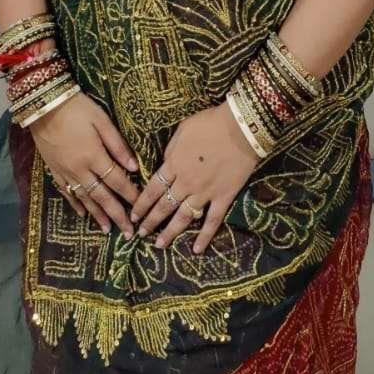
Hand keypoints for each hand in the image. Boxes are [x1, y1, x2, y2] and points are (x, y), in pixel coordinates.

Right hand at [29, 91, 139, 235]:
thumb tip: (135, 167)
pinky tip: (83, 214)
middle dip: (116, 214)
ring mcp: (65, 172)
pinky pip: (67, 192)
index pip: (117, 181)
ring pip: (85, 199)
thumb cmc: (77, 108)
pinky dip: (76, 204)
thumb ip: (118, 145)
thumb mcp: (102, 121)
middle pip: (102, 197)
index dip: (130, 196)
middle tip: (128, 233)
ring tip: (107, 229)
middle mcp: (80, 170)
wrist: (43, 104)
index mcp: (94, 157)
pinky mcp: (54, 170)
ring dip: (97, 215)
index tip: (141, 208)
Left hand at [130, 103, 258, 254]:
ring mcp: (205, 192)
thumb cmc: (210, 123)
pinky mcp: (223, 197)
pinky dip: (205, 237)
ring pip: (183, 217)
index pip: (152, 189)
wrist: (241, 127)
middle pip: (164, 206)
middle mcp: (186, 182)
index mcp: (174, 164)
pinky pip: (212, 220)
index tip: (133, 215)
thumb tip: (165, 164)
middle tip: (140, 233)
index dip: (141, 204)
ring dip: (170, 232)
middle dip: (150, 221)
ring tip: (159, 245)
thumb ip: (171, 149)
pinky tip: (197, 250)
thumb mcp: (183, 130)